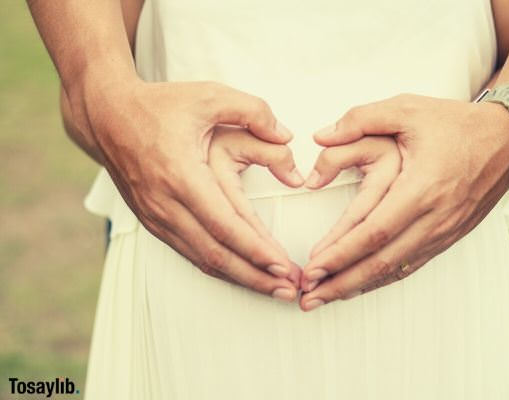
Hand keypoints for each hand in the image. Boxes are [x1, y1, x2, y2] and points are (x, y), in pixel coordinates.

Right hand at [82, 78, 303, 301]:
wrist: (108, 115)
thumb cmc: (161, 105)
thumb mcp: (209, 95)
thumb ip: (254, 111)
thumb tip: (287, 136)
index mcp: (181, 174)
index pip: (225, 224)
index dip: (256, 250)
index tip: (285, 267)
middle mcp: (166, 203)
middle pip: (216, 253)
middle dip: (256, 276)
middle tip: (291, 291)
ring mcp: (156, 217)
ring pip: (203, 260)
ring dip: (241, 278)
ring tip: (274, 289)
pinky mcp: (154, 222)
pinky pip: (190, 253)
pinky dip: (219, 268)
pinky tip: (243, 273)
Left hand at [299, 93, 508, 310]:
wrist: (507, 138)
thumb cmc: (454, 123)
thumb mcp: (407, 108)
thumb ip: (360, 119)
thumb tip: (320, 136)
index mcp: (422, 187)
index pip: (374, 231)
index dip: (341, 253)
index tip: (311, 268)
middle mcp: (434, 217)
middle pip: (381, 261)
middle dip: (341, 282)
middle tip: (308, 298)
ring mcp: (444, 231)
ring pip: (395, 269)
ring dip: (358, 286)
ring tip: (325, 298)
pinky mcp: (448, 236)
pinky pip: (411, 265)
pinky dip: (382, 279)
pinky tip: (360, 285)